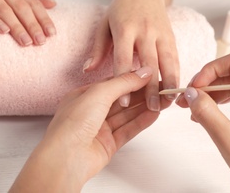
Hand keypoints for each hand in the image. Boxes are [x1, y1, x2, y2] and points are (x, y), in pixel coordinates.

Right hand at [0, 0, 56, 45]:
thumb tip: (53, 4)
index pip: (32, 1)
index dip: (43, 18)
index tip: (52, 34)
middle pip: (20, 6)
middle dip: (32, 25)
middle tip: (41, 42)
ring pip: (4, 9)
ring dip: (16, 27)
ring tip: (26, 42)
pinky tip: (3, 31)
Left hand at [10, 66, 165, 191]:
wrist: (65, 157)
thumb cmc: (72, 123)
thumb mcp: (98, 93)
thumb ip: (123, 82)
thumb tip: (143, 72)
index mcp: (84, 96)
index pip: (113, 84)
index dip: (132, 79)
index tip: (151, 75)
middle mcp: (91, 111)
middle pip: (122, 100)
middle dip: (142, 93)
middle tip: (162, 88)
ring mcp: (99, 128)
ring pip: (127, 115)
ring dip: (145, 107)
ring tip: (163, 100)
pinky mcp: (108, 144)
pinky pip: (128, 130)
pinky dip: (141, 122)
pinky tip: (154, 114)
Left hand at [83, 0, 178, 110]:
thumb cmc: (119, 10)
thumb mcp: (104, 25)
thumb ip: (98, 49)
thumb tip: (87, 71)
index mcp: (124, 29)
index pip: (123, 59)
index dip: (123, 80)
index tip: (123, 102)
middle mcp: (144, 31)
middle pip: (149, 63)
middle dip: (151, 88)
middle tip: (151, 109)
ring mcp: (160, 33)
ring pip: (167, 61)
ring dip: (169, 83)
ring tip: (168, 103)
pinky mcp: (171, 35)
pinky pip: (175, 57)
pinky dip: (176, 74)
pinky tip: (175, 89)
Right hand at [176, 52, 229, 191]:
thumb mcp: (229, 141)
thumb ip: (207, 113)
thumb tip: (191, 94)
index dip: (210, 70)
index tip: (195, 86)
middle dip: (209, 82)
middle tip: (190, 97)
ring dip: (216, 91)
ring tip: (195, 106)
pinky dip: (226, 99)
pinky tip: (210, 111)